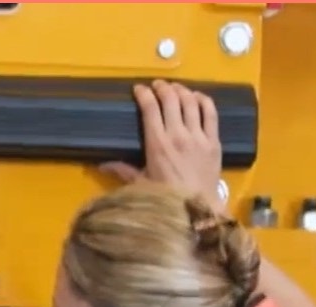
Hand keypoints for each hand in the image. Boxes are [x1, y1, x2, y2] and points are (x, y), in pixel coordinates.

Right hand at [101, 80, 225, 210]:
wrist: (198, 211)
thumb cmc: (166, 199)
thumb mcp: (141, 185)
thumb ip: (123, 170)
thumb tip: (101, 165)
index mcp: (157, 144)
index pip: (150, 109)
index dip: (143, 94)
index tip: (138, 89)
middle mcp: (178, 135)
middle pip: (171, 99)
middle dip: (162, 87)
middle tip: (156, 85)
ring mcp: (198, 136)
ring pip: (190, 102)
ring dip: (181, 90)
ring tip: (175, 88)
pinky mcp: (214, 140)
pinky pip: (210, 112)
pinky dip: (203, 100)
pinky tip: (196, 97)